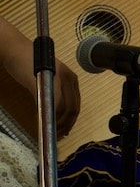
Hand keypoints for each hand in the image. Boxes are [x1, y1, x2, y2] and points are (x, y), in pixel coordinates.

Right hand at [0, 17, 79, 135]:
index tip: (63, 132)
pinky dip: (46, 116)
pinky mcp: (44, 82)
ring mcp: (58, 79)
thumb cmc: (30, 66)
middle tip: (56, 135)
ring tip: (49, 131)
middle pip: (72, 109)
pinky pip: (49, 104)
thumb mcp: (48, 81)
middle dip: (65, 125)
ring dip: (57, 123)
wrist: (16, 51)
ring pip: (63, 109)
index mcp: (72, 79)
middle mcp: (69, 78)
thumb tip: (57, 119)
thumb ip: (55, 96)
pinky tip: (40, 121)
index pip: (76, 105)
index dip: (70, 122)